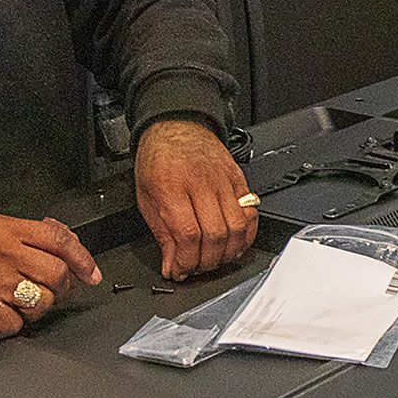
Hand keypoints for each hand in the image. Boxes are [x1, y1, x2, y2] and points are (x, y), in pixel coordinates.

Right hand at [0, 215, 100, 335]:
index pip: (58, 237)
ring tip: (15, 304)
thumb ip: (22, 235)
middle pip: (57, 273)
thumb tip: (62, 238)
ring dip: (35, 309)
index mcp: (4, 229)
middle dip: (62, 289)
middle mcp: (2, 251)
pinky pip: (16, 325)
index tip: (92, 273)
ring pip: (42, 301)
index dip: (82, 257)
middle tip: (52, 293)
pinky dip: (9, 326)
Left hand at [135, 119, 257, 278]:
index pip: (187, 234)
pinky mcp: (239, 181)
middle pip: (215, 234)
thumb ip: (162, 233)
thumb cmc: (158, 159)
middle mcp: (200, 183)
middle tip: (196, 268)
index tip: (180, 271)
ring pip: (236, 227)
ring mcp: (223, 181)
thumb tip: (173, 265)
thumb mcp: (146, 197)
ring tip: (214, 259)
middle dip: (206, 261)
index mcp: (171, 187)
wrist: (176, 126)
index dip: (185, 260)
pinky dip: (246, 235)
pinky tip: (234, 244)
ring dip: (227, 252)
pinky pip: (251, 213)